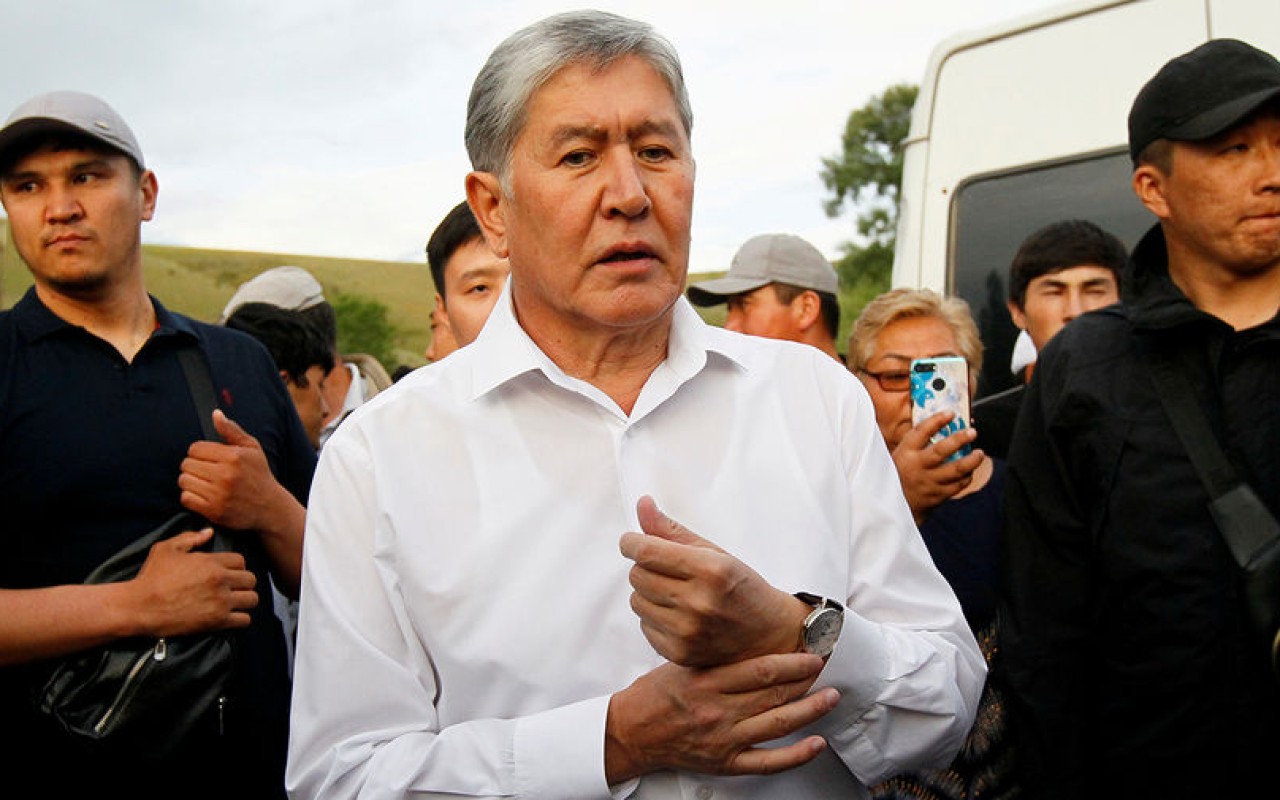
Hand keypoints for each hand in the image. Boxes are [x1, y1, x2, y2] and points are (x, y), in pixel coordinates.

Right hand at [130, 527, 257, 636]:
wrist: (139, 607)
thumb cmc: (151, 577)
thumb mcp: (166, 549)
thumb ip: (190, 538)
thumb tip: (209, 532)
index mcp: (211, 562)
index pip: (241, 560)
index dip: (235, 566)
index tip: (227, 573)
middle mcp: (220, 580)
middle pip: (251, 579)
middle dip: (243, 583)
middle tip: (233, 588)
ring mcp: (221, 601)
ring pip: (252, 599)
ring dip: (245, 601)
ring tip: (235, 603)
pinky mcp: (217, 621)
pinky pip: (244, 620)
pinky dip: (240, 619)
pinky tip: (231, 617)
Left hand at [180, 410, 286, 531]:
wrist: (270, 507)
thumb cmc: (259, 475)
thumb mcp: (252, 448)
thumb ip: (232, 430)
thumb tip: (216, 414)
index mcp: (233, 457)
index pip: (195, 448)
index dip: (200, 452)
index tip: (209, 459)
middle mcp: (225, 475)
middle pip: (186, 464)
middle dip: (194, 467)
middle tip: (206, 472)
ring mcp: (219, 494)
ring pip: (184, 481)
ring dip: (191, 482)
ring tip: (204, 483)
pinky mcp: (214, 510)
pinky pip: (186, 498)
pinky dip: (191, 497)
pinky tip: (203, 495)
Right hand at [605, 653, 836, 782]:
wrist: (632, 733)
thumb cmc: (655, 696)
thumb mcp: (682, 665)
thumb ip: (717, 659)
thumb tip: (755, 643)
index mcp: (707, 682)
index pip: (760, 670)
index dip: (792, 661)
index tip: (810, 653)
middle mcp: (718, 711)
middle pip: (774, 694)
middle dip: (806, 680)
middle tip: (827, 667)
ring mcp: (724, 739)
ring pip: (778, 724)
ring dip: (810, 710)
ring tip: (830, 698)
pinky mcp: (726, 763)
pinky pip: (768, 762)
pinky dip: (796, 755)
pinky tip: (816, 744)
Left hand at [620, 496, 807, 667]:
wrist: (768, 636)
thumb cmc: (740, 587)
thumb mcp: (714, 553)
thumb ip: (673, 531)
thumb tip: (642, 503)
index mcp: (710, 569)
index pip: (646, 552)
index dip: (631, 543)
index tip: (631, 542)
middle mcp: (698, 602)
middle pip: (637, 576)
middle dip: (645, 568)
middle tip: (668, 571)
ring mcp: (688, 631)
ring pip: (636, 601)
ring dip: (649, 594)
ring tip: (677, 595)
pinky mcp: (680, 653)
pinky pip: (644, 626)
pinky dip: (655, 618)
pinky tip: (680, 617)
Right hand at [891, 411, 984, 522]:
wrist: (893, 505)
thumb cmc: (899, 472)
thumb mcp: (900, 453)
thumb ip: (916, 440)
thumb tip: (940, 421)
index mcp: (905, 451)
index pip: (921, 431)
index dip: (937, 420)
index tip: (951, 413)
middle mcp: (916, 466)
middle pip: (941, 450)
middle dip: (959, 439)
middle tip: (972, 432)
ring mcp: (927, 482)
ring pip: (955, 470)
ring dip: (971, 460)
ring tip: (979, 453)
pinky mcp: (937, 496)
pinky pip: (957, 485)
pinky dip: (966, 477)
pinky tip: (970, 471)